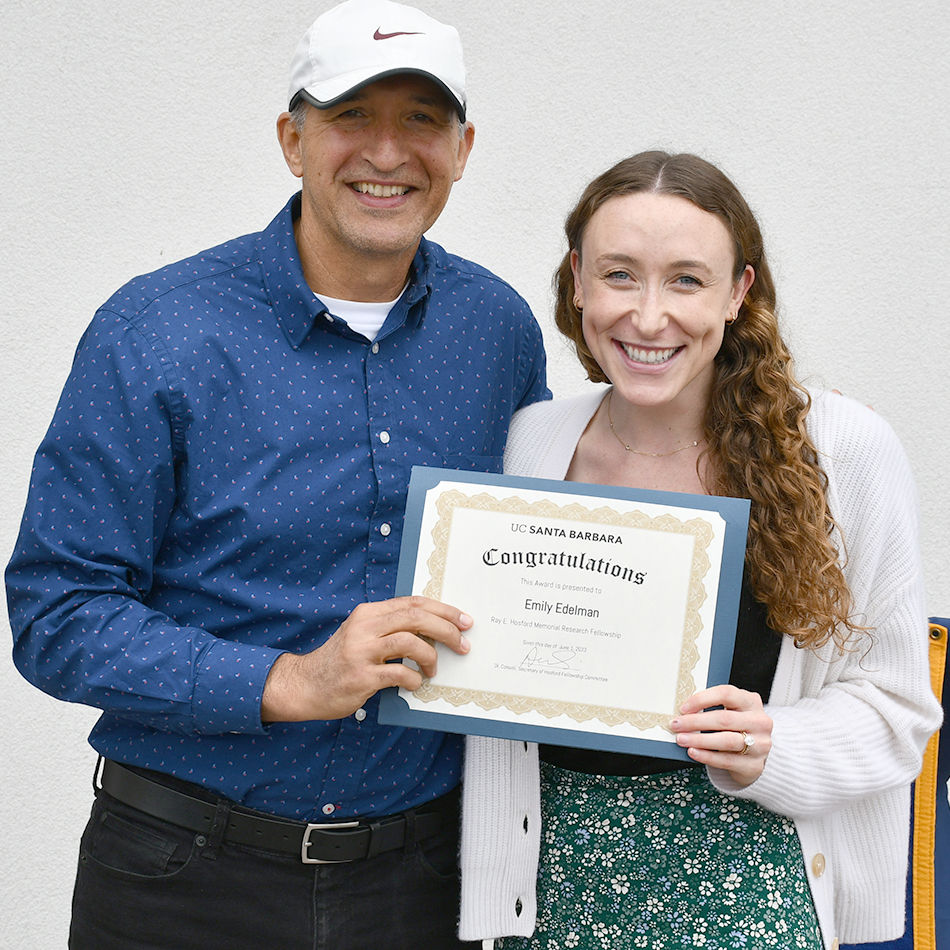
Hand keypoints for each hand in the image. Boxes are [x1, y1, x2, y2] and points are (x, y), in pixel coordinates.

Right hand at [261, 596, 472, 722]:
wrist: (306, 684)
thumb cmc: (342, 661)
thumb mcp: (363, 635)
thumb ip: (391, 628)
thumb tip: (434, 629)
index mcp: (368, 613)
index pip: (413, 602)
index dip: (443, 609)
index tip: (463, 620)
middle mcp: (364, 627)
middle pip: (415, 617)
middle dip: (446, 629)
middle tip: (462, 644)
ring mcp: (361, 651)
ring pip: (410, 642)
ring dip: (430, 656)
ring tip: (433, 669)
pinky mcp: (361, 676)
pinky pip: (398, 673)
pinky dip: (414, 679)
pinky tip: (415, 684)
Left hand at [669, 685, 772, 786]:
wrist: (756, 755)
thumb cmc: (737, 729)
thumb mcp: (732, 712)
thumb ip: (714, 708)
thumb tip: (683, 711)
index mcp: (751, 702)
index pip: (726, 694)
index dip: (702, 699)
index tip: (683, 708)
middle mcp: (759, 721)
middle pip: (724, 719)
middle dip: (696, 722)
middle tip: (676, 724)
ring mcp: (760, 744)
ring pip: (726, 740)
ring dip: (699, 740)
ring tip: (682, 739)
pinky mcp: (754, 764)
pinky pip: (727, 760)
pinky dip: (707, 756)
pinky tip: (693, 752)